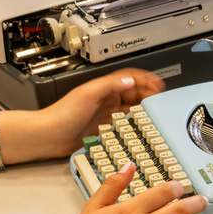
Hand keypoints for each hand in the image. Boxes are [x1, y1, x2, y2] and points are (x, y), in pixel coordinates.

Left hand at [39, 69, 164, 158]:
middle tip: (161, 100)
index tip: (158, 84)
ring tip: (154, 112)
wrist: (50, 134)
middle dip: (148, 94)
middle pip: (133, 92)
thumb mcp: (89, 94)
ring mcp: (106, 113)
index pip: (129, 78)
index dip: (145, 79)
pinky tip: (141, 126)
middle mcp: (106, 99)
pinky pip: (126, 123)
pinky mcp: (105, 127)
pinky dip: (135, 123)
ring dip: (143, 108)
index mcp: (103, 88)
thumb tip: (130, 81)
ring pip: (131, 108)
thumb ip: (110, 85)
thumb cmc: (63, 114)